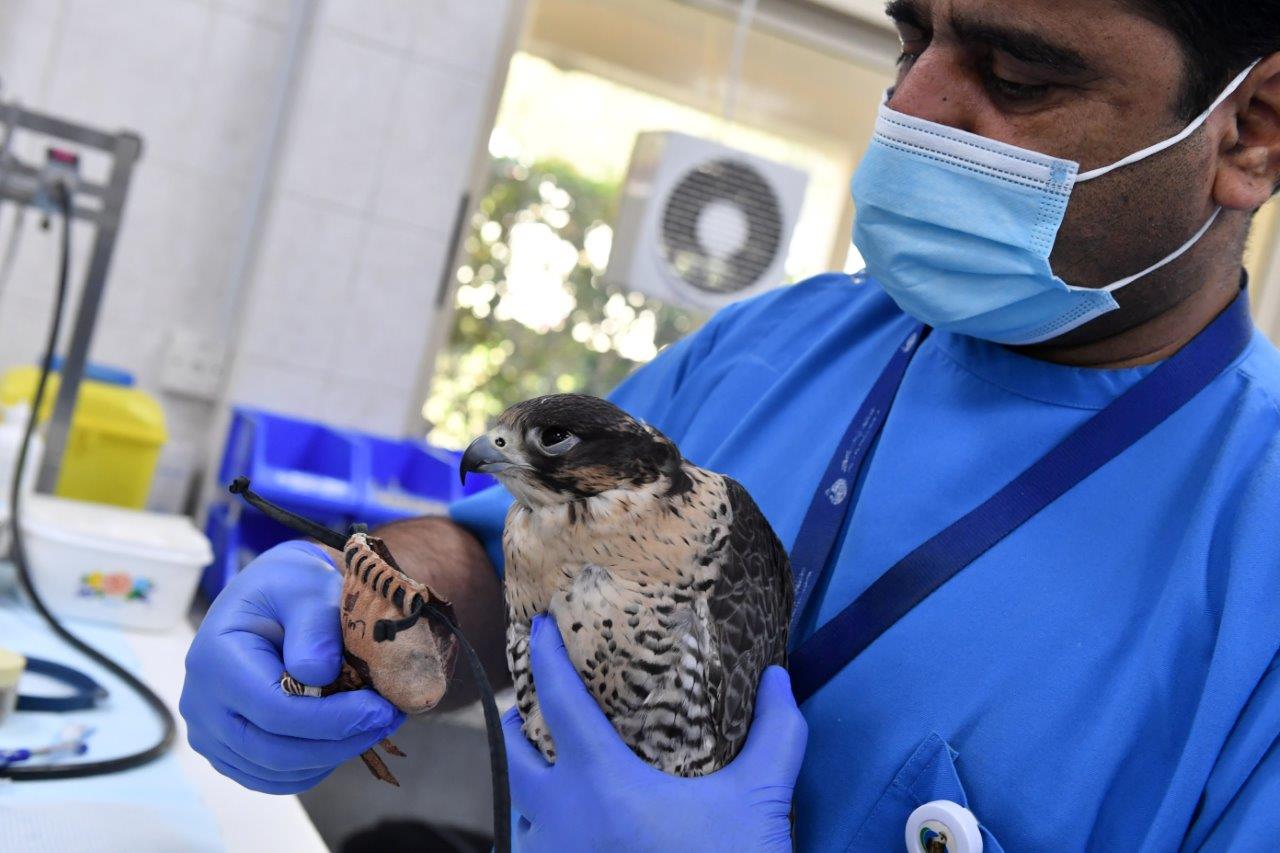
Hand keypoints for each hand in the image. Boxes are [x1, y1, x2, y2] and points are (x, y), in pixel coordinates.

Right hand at [180, 540, 404, 792]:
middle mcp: (200, 702)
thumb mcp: (308, 586)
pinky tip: (343, 737)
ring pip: (274, 772)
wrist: (271, 597)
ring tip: (372, 725)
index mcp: (215, 658)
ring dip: (330, 757)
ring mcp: (209, 731)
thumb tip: (316, 673)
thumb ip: (314, 625)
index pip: (275, 711)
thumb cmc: (291, 587)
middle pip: (273, 750)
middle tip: (386, 721)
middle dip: (338, 743)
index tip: (380, 708)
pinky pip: (270, 776)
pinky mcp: (226, 749)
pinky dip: (312, 766)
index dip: (333, 720)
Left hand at [503, 614, 807, 851]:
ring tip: (551, 765)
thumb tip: (780, 678)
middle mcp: (565, 820)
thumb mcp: (760, 801)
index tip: (536, 628)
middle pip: (514, 758)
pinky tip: (575, 829)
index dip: (545, 660)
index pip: (560, 704)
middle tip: (531, 703)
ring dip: (529, 781)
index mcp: (602, 784)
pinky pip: (541, 850)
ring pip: (522, 809)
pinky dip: (547, 830)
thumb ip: (776, 734)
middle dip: (517, 724)